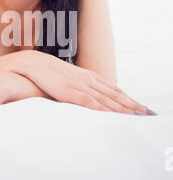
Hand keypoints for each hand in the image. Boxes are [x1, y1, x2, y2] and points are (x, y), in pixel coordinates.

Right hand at [15, 50, 148, 114]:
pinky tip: (111, 116)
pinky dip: (103, 110)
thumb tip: (85, 99)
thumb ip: (78, 88)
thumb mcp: (67, 80)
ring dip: (122, 108)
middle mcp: (88, 80)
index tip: (140, 107)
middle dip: (131, 105)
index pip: (113, 89)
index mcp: (88, 77)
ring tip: (137, 116)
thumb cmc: (48, 73)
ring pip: (107, 99)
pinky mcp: (70, 92)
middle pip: (115, 94)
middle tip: (147, 113)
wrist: (32, 63)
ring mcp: (80, 85)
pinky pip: (90, 103)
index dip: (128, 99)